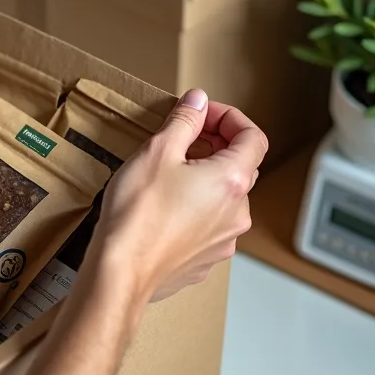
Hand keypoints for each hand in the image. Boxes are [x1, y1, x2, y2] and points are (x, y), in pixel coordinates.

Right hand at [90, 89, 266, 301]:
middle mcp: (237, 213)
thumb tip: (199, 101)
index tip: (202, 114)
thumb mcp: (158, 151)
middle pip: (240, 167)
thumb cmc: (137, 215)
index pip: (253, 137)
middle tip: (183, 139)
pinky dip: (193, 209)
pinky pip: (208, 225)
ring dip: (204, 179)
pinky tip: (163, 209)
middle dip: (215, 146)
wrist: (121, 273)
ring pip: (224, 198)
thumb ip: (184, 121)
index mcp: (232, 181)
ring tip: (168, 176)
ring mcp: (224, 240)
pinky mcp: (205, 260)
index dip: (230, 118)